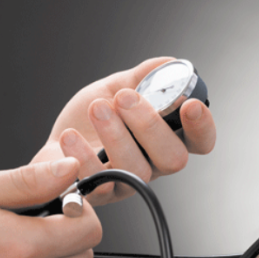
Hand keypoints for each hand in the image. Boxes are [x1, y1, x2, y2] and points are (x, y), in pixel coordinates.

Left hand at [32, 57, 215, 205]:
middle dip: (150, 125)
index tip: (190, 104)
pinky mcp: (98, 194)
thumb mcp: (118, 87)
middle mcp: (153, 164)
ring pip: (137, 171)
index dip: (202, 126)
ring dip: (116, 135)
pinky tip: (72, 136)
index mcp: (166, 138)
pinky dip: (84, 157)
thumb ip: (145, 76)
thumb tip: (169, 64)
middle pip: (174, 158)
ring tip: (97, 109)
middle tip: (125, 98)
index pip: (200, 141)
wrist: (56, 142)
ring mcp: (128, 182)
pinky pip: (98, 183)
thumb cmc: (90, 119)